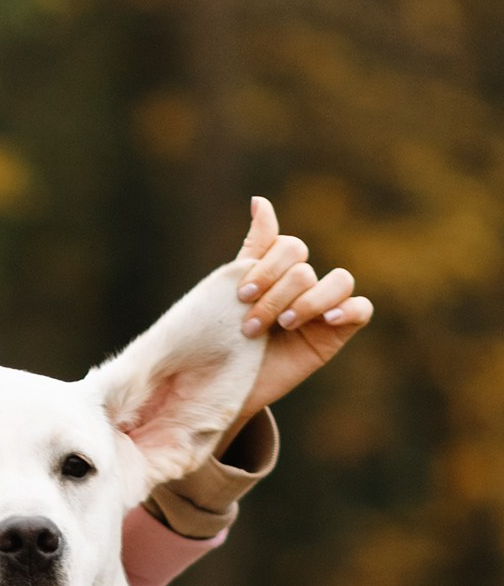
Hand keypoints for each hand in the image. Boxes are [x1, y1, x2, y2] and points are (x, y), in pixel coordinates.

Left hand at [234, 195, 373, 416]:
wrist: (223, 385)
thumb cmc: (224, 338)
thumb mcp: (232, 290)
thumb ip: (255, 247)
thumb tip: (259, 200)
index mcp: (279, 270)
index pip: (290, 247)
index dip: (268, 267)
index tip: (241, 295)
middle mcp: (304, 285)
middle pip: (305, 269)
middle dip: (275, 296)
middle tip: (251, 325)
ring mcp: (323, 307)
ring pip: (340, 280)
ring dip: (309, 301)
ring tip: (284, 325)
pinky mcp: (337, 333)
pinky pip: (361, 310)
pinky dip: (347, 309)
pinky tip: (326, 320)